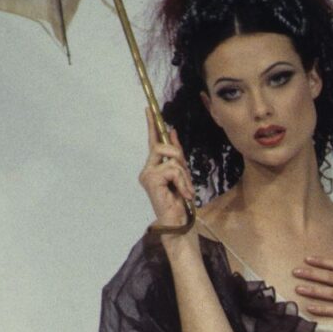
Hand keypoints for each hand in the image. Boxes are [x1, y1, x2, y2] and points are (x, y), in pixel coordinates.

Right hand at [138, 107, 194, 227]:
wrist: (179, 223)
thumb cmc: (180, 202)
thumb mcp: (182, 174)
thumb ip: (176, 155)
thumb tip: (171, 131)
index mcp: (154, 167)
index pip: (153, 142)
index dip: (152, 124)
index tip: (149, 108)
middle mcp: (147, 170)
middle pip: (164, 147)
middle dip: (180, 159)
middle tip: (185, 181)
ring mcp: (146, 175)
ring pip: (172, 159)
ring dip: (184, 176)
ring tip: (184, 192)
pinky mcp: (150, 180)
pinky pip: (172, 169)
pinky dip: (182, 182)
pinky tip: (182, 194)